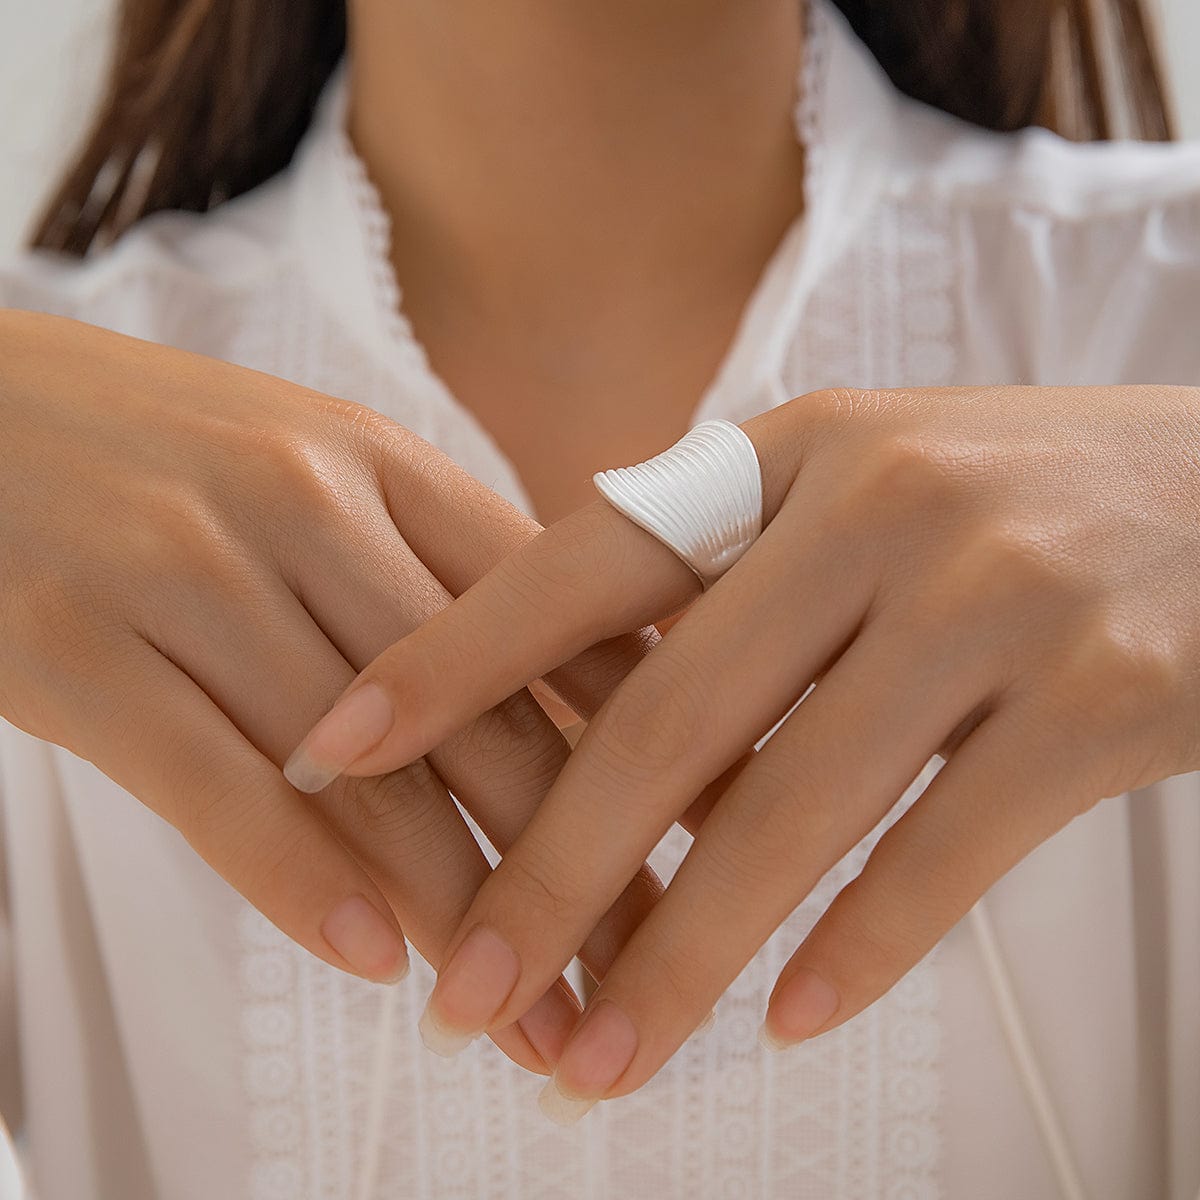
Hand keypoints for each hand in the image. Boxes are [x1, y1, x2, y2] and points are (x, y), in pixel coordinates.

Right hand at [0, 308, 663, 1074]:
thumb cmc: (161, 454)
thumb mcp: (317, 471)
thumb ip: (431, 567)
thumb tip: (563, 687)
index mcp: (384, 463)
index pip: (550, 617)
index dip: (643, 735)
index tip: (707, 832)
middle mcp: (306, 504)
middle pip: (483, 709)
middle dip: (577, 856)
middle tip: (643, 965)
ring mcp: (189, 569)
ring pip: (367, 766)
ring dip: (462, 906)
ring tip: (532, 1013)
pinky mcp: (76, 642)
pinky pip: (211, 780)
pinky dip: (297, 877)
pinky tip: (370, 955)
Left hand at [290, 383, 1199, 1113]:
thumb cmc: (1015, 502)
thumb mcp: (859, 492)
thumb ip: (725, 580)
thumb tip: (577, 712)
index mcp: (794, 449)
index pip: (584, 556)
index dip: (453, 655)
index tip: (337, 747)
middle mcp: (880, 507)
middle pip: (666, 712)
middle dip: (548, 866)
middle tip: (465, 986)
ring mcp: (995, 597)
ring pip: (794, 807)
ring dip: (686, 952)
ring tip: (600, 1054)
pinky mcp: (1105, 695)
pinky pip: (947, 852)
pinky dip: (857, 947)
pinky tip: (787, 1021)